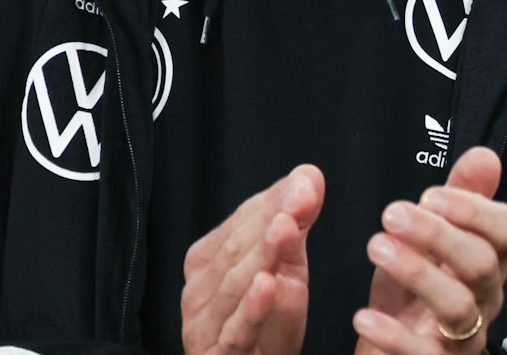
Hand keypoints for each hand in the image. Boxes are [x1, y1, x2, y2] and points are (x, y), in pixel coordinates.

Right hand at [181, 164, 324, 354]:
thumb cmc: (270, 319)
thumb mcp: (288, 265)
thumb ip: (296, 220)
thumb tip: (308, 174)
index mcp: (207, 261)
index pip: (241, 222)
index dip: (274, 201)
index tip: (305, 184)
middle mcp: (197, 291)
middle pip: (235, 250)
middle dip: (270, 220)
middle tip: (302, 197)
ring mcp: (203, 326)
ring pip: (234, 285)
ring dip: (261, 255)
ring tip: (287, 228)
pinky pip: (235, 332)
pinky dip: (251, 308)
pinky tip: (268, 284)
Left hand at [353, 147, 506, 354]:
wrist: (390, 354)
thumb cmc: (412, 296)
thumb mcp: (431, 242)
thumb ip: (459, 198)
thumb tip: (485, 156)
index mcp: (490, 262)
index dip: (476, 209)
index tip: (430, 195)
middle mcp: (485, 299)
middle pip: (482, 263)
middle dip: (438, 234)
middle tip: (392, 214)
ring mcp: (465, 337)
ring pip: (458, 305)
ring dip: (417, 271)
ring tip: (376, 248)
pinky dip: (393, 334)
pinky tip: (364, 315)